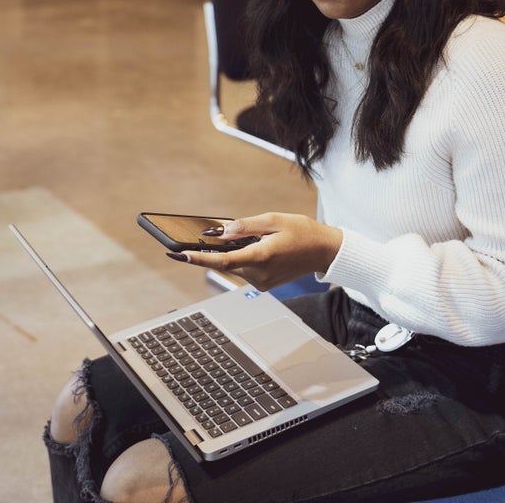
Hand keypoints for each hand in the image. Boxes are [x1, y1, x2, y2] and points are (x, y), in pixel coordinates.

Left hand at [169, 213, 342, 290]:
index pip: (223, 260)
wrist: (324, 251)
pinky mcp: (263, 284)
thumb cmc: (302, 232)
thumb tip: (220, 232)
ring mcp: (262, 282)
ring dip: (235, 251)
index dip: (199, 258)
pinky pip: (244, 269)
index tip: (180, 254)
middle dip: (220, 247)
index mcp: (262, 257)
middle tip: (222, 233)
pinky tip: (258, 247)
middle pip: (226, 261)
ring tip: (258, 238)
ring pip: (234, 265)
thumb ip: (244, 225)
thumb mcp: (273, 219)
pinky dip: (243, 257)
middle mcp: (260, 274)